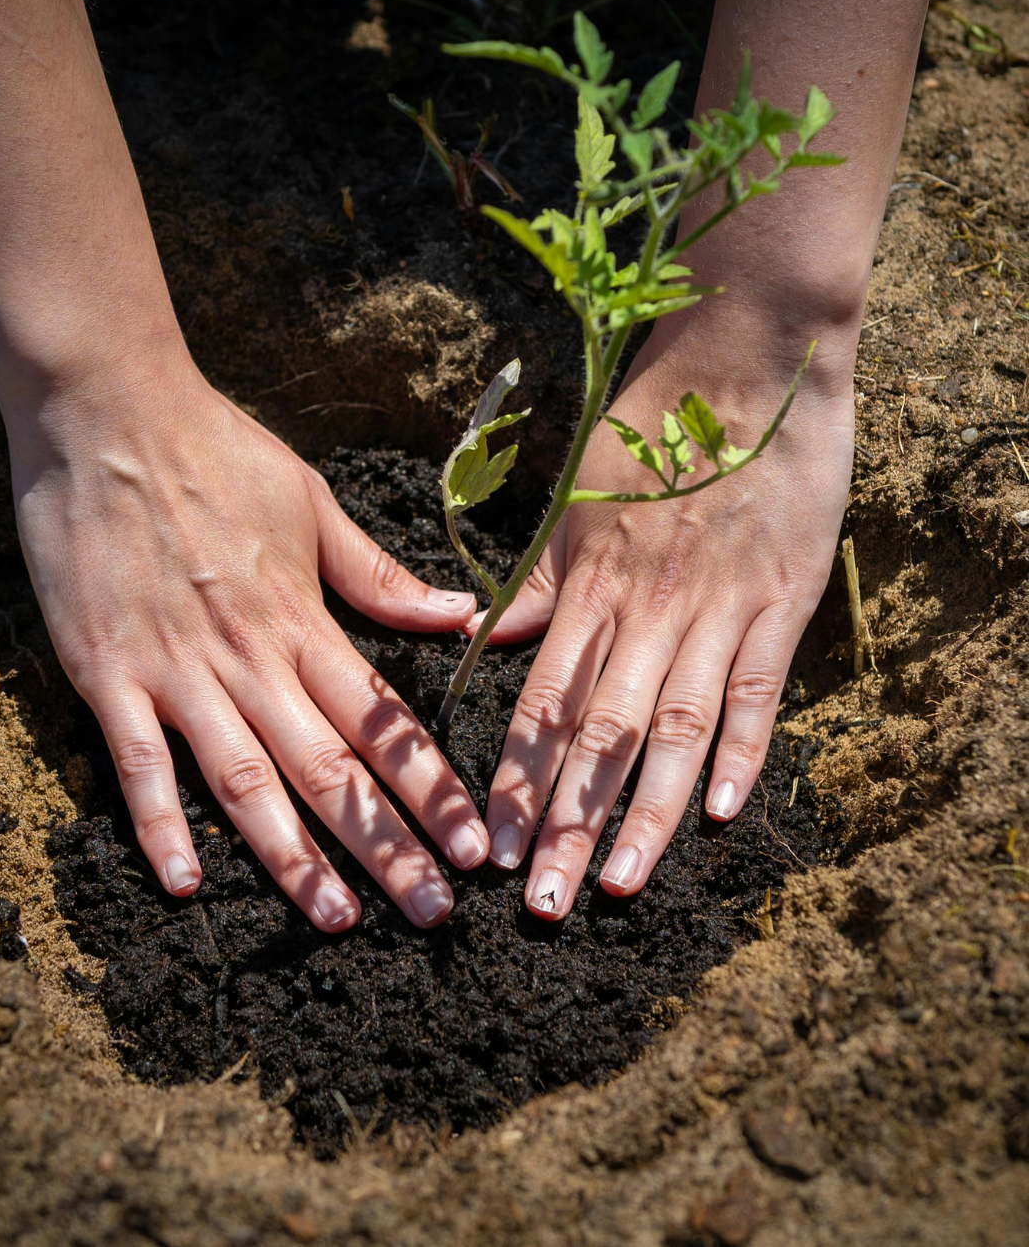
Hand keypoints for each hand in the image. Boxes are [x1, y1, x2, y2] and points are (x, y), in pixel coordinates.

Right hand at [10, 360, 488, 930]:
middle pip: (329, 769)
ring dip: (294, 858)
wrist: (109, 412)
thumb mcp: (313, 503)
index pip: (383, 720)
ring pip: (245, 781)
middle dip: (387, 847)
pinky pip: (137, 762)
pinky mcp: (107, 672)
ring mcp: (176, 670)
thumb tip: (458, 615)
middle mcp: (249, 657)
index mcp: (304, 619)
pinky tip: (186, 885)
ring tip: (339, 919)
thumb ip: (379, 575)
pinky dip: (160, 823)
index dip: (431, 787)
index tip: (473, 845)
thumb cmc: (216, 451)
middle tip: (433, 915)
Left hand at [474, 312, 855, 918]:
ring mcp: (719, 607)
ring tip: (620, 884)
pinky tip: (719, 814)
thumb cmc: (650, 427)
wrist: (748, 362)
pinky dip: (742, 751)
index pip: (544, 700)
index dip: (517, 777)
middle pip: (601, 733)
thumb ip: (537, 578)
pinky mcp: (783, 600)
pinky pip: (758, 689)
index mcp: (591, 583)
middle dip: (570, 821)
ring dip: (646, 811)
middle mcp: (648, 607)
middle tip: (544, 902)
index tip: (494, 844)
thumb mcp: (577, 496)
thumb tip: (480, 638)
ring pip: (676, 727)